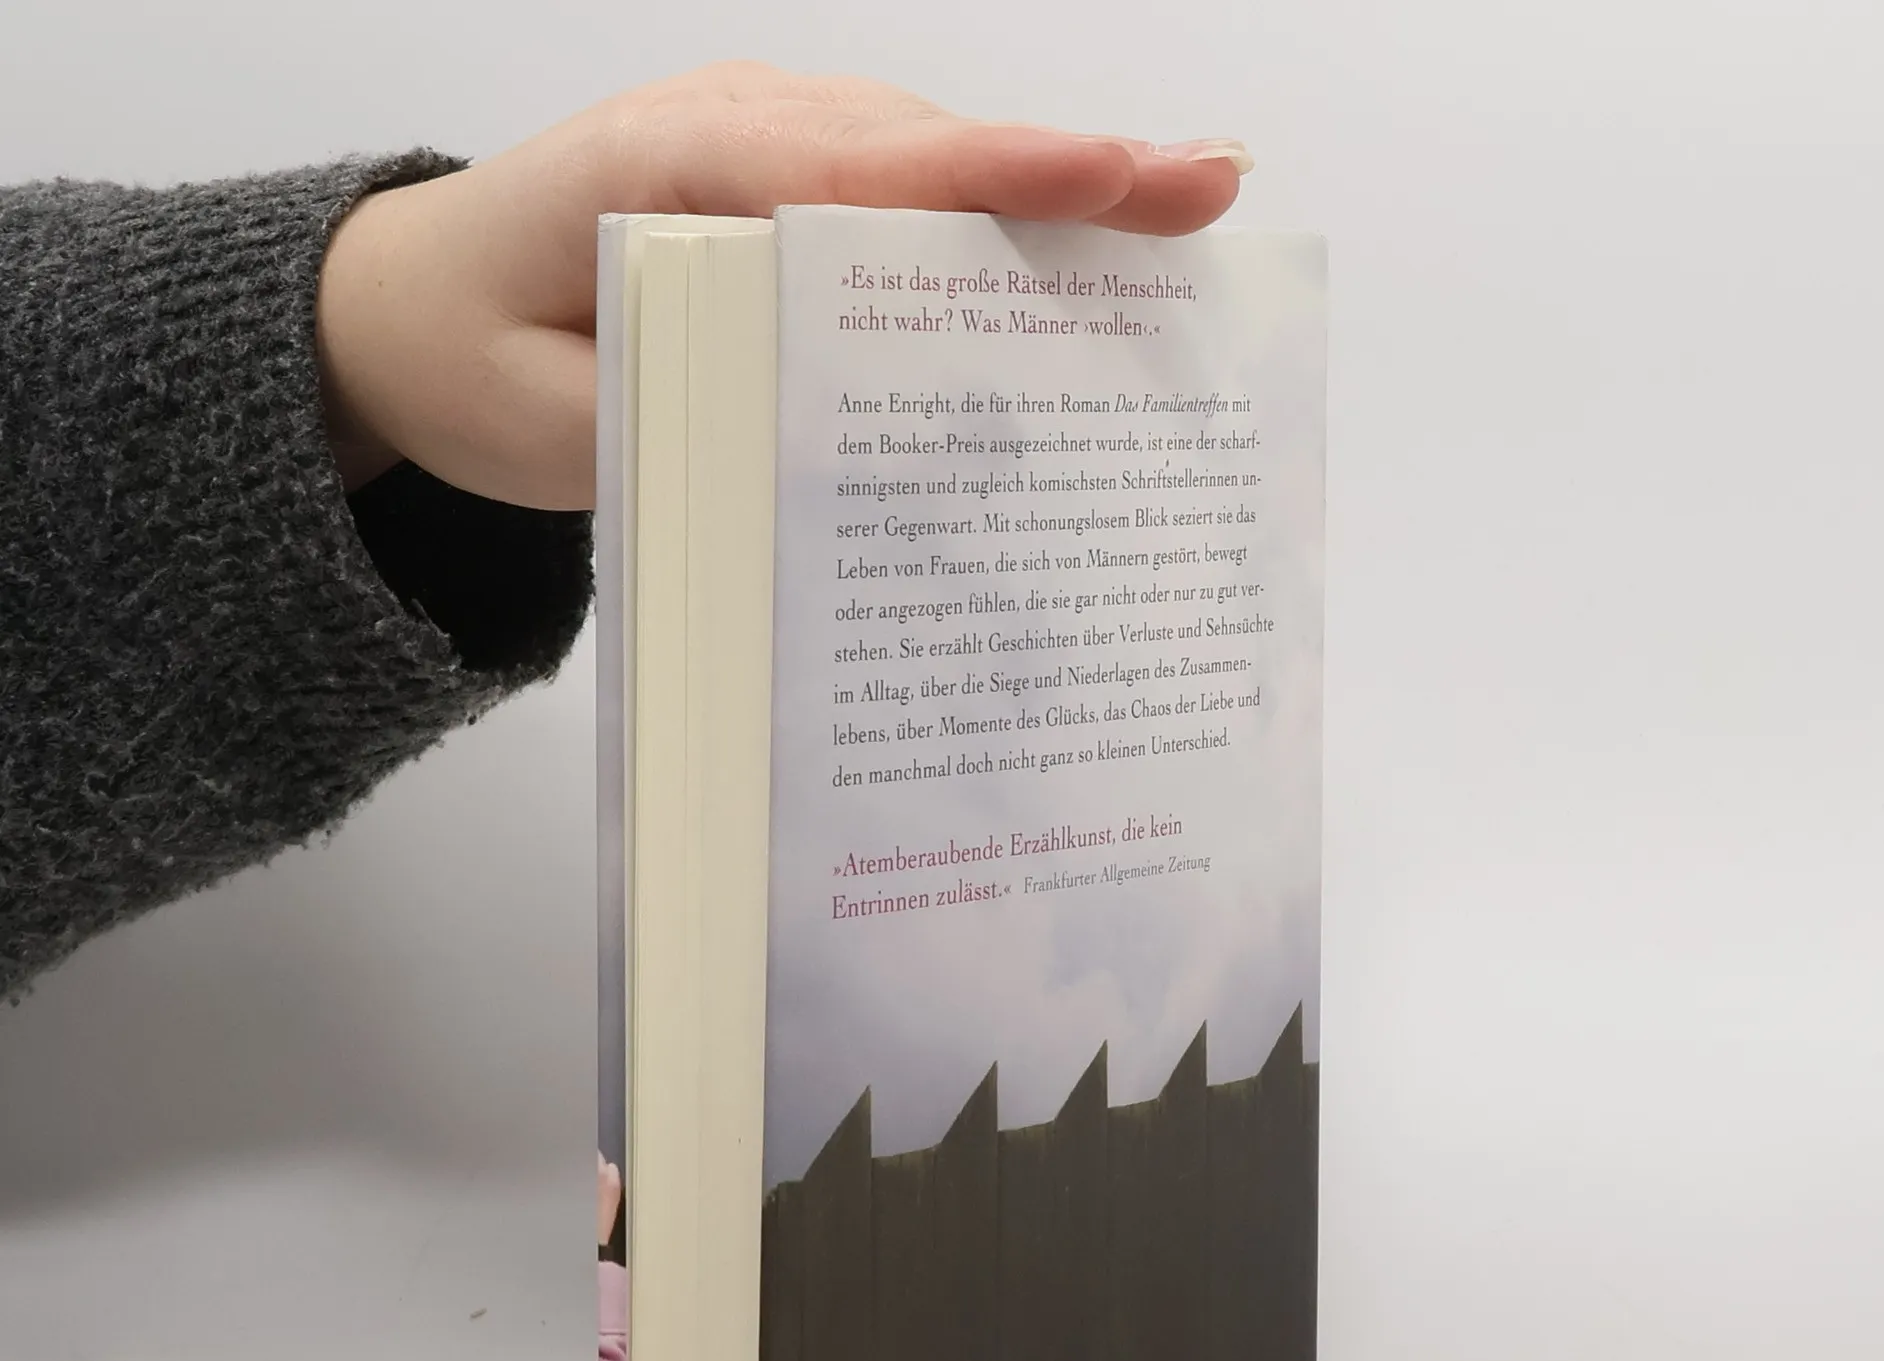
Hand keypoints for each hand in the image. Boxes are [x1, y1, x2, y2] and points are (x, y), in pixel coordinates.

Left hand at [316, 64, 1249, 510]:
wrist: (405, 312)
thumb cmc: (469, 357)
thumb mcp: (550, 423)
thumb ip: (678, 419)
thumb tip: (821, 436)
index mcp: (666, 169)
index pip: (851, 168)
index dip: (987, 179)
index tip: (1108, 178)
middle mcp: (732, 133)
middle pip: (923, 150)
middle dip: (1069, 175)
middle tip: (1210, 191)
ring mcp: (762, 151)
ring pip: (926, 168)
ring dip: (1046, 202)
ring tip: (1180, 226)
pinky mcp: (781, 193)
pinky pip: (898, 201)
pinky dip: (986, 230)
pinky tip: (1073, 264)